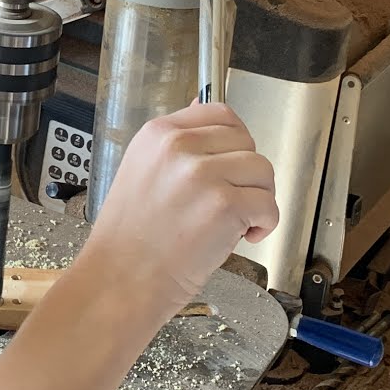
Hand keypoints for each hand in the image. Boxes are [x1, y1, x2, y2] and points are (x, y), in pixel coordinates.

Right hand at [78, 103, 277, 310]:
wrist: (120, 280)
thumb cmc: (129, 238)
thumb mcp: (140, 170)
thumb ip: (176, 144)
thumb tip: (204, 109)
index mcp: (158, 134)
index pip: (219, 113)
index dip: (234, 142)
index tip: (229, 167)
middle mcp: (180, 146)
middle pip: (247, 142)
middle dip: (247, 174)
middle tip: (230, 201)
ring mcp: (203, 174)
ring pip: (263, 171)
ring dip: (258, 198)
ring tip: (236, 222)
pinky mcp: (224, 206)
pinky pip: (269, 205)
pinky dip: (265, 224)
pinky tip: (243, 236)